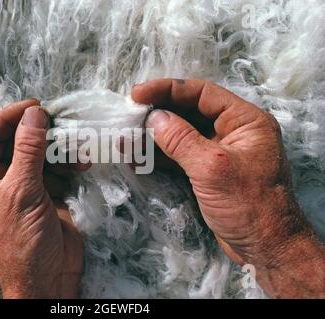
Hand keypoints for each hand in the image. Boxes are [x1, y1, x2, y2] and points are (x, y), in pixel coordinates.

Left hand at [0, 100, 82, 298]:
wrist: (48, 276)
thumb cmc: (22, 240)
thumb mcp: (21, 191)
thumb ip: (28, 151)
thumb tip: (35, 114)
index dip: (10, 118)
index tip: (35, 106)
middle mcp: (4, 178)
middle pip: (19, 141)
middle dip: (40, 132)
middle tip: (60, 122)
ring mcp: (30, 184)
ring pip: (43, 153)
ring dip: (60, 148)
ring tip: (76, 149)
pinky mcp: (53, 192)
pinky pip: (60, 168)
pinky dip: (71, 163)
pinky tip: (82, 164)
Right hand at [132, 79, 324, 297]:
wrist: (265, 248)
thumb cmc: (247, 204)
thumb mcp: (212, 167)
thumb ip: (180, 139)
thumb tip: (153, 117)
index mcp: (244, 120)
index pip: (201, 93)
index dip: (167, 89)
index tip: (137, 94)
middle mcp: (233, 131)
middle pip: (189, 112)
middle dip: (157, 115)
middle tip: (128, 117)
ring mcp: (219, 152)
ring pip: (181, 135)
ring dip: (154, 138)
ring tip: (126, 141)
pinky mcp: (208, 172)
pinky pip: (180, 157)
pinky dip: (160, 158)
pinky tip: (138, 160)